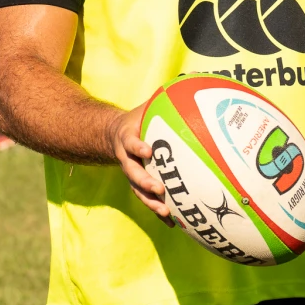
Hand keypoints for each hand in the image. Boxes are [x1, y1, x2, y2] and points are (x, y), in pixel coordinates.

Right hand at [108, 105, 174, 226]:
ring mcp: (132, 174)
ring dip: (151, 203)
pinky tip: (174, 224)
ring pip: (138, 191)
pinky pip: (148, 200)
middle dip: (145, 182)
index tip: (148, 150)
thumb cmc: (138, 119)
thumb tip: (189, 79)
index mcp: (127, 139)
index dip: (137, 147)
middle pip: (132, 174)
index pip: (130, 143)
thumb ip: (162, 98)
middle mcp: (127, 159)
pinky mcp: (139, 185)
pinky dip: (159, 212)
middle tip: (159, 189)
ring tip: (166, 212)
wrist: (114, 136)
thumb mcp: (145, 106)